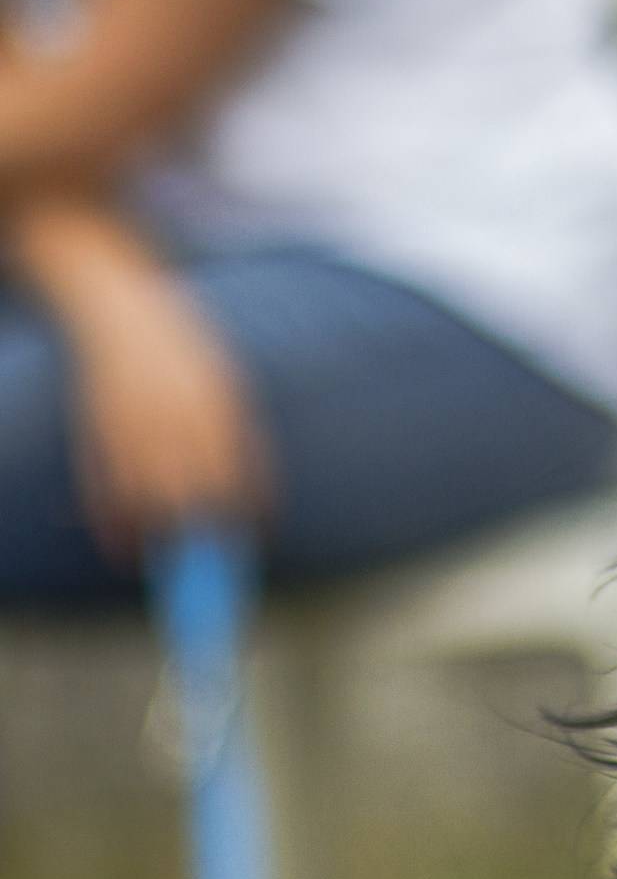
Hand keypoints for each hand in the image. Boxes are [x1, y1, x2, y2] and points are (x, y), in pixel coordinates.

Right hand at [5, 197, 268, 552]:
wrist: (120, 308)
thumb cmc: (184, 353)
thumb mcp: (226, 384)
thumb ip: (241, 435)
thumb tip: (256, 498)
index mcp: (218, 404)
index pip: (243, 469)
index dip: (251, 510)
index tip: (258, 539)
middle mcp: (178, 418)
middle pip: (199, 492)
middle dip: (210, 535)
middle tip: (217, 570)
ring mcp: (133, 425)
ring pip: (150, 499)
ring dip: (163, 539)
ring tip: (173, 569)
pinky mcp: (96, 432)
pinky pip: (103, 489)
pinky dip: (113, 525)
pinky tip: (125, 549)